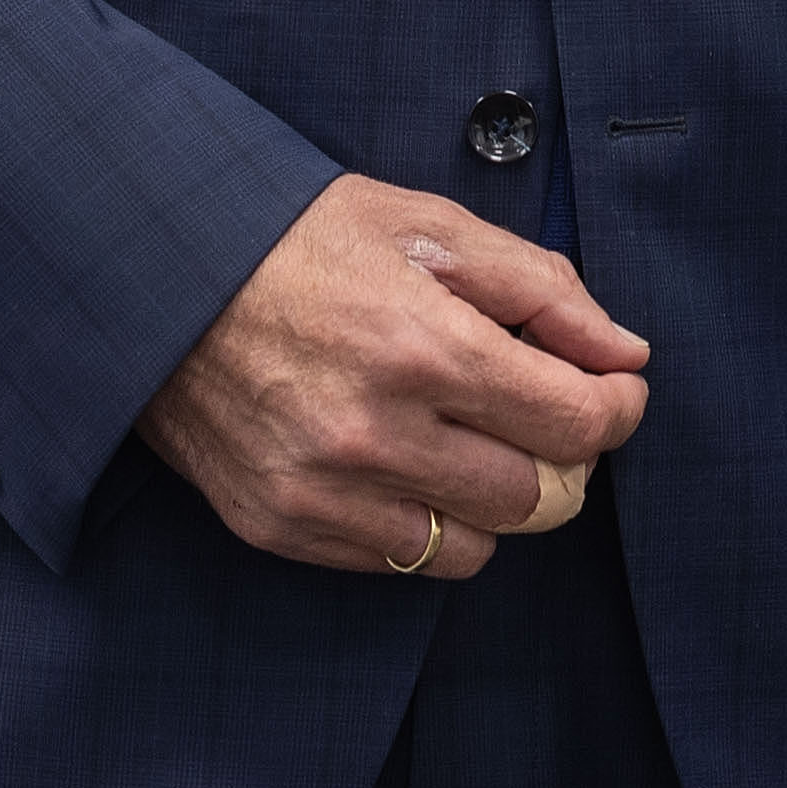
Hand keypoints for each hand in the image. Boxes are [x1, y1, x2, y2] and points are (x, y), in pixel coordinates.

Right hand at [134, 174, 649, 576]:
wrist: (160, 274)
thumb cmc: (303, 238)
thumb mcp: (430, 227)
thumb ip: (543, 291)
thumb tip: (625, 353)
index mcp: (424, 347)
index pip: (576, 424)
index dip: (616, 408)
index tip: (614, 387)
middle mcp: (375, 433)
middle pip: (537, 499)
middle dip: (562, 458)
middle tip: (544, 413)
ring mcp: (322, 491)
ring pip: (471, 547)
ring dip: (493, 501)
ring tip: (468, 438)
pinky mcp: (279, 525)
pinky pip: (395, 559)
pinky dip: (421, 522)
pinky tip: (404, 461)